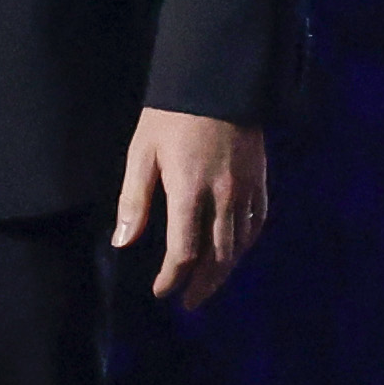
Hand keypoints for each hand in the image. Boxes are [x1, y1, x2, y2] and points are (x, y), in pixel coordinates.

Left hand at [112, 107, 267, 309]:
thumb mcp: (142, 152)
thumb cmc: (170, 116)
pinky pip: (256, 224)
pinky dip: (245, 245)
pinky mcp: (260, 182)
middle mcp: (222, 198)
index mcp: (189, 191)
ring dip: (224, 270)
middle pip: (217, 257)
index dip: (172, 277)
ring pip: (239, 245)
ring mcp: (246, 191)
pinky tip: (234, 253)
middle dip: (202, 284)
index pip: (184, 251)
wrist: (216, 82)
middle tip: (189, 301)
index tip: (161, 291)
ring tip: (208, 284)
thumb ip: (134, 199)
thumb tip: (123, 242)